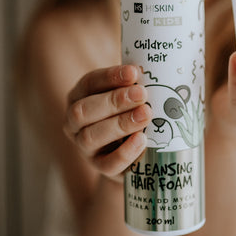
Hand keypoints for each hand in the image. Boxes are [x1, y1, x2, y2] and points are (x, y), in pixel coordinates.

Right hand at [64, 65, 151, 179]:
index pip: (89, 83)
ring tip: (146, 114)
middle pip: (83, 111)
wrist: (132, 152)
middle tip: (142, 94)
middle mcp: (75, 122)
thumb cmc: (132, 112)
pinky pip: (107, 164)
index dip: (110, 77)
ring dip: (120, 124)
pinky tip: (142, 139)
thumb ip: (137, 84)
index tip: (134, 72)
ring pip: (91, 137)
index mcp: (80, 96)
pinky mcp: (100, 168)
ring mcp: (84, 148)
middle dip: (114, 101)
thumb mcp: (130, 95)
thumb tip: (161, 68)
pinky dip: (125, 152)